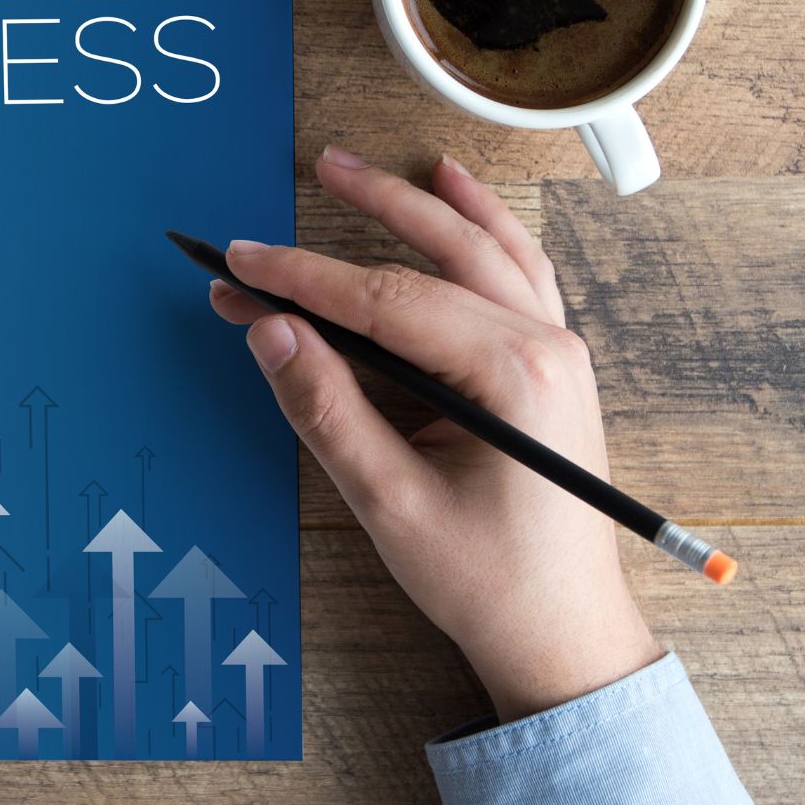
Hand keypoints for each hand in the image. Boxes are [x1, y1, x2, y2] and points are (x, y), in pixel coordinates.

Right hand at [211, 146, 661, 721]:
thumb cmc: (486, 580)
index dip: (303, 277)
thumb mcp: (389, 502)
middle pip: (440, 255)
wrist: (565, 634)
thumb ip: (327, 408)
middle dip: (364, 214)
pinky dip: (484, 227)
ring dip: (421, 204)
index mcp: (512, 375)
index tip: (239, 264)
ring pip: (484, 250)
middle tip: (303, 176)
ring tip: (360, 169)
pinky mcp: (551, 367)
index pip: (386, 300)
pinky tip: (457, 193)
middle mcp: (545, 346)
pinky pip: (518, 272)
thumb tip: (270, 332)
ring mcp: (557, 352)